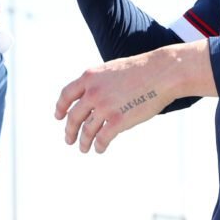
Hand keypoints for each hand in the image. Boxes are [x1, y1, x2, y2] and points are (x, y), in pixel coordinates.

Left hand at [55, 40, 214, 153]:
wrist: (161, 73)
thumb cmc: (141, 71)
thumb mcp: (111, 70)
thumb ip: (98, 83)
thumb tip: (89, 99)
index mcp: (89, 77)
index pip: (67, 94)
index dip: (60, 107)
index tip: (58, 116)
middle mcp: (93, 92)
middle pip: (73, 116)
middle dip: (69, 130)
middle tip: (68, 139)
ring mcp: (104, 107)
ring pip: (87, 130)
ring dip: (83, 142)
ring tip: (83, 148)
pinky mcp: (118, 121)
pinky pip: (102, 138)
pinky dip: (99, 146)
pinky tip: (99, 149)